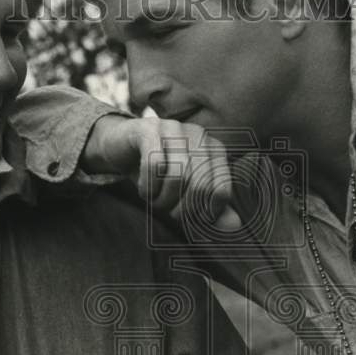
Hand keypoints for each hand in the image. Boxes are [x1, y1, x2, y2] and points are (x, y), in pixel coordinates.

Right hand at [83, 115, 240, 231]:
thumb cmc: (157, 175)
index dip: (202, 214)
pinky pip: (154, 165)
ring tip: (154, 200)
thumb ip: (210, 210)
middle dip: (180, 209)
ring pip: (177, 176)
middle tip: (166, 211)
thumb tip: (235, 226)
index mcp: (215, 150)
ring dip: (162, 199)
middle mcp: (199, 135)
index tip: (186, 217)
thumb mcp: (185, 196)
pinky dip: (147, 187)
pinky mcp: (149, 128)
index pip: (220, 192)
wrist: (120, 148)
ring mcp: (174, 128)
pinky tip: (144, 189)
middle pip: (200, 186)